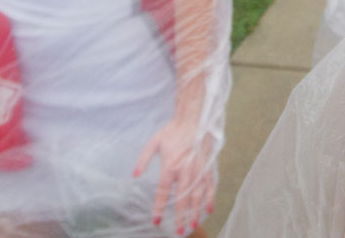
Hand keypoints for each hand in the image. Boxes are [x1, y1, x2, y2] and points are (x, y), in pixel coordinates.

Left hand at [134, 115, 215, 235]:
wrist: (194, 118)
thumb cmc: (173, 130)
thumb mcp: (154, 142)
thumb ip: (143, 159)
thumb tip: (135, 175)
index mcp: (170, 166)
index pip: (163, 192)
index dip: (159, 208)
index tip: (156, 221)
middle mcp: (185, 171)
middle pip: (182, 199)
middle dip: (179, 217)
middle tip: (178, 232)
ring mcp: (199, 170)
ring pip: (197, 196)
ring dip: (194, 212)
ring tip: (192, 225)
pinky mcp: (208, 167)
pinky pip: (210, 186)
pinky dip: (209, 199)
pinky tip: (208, 210)